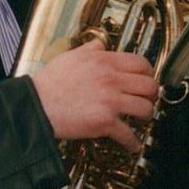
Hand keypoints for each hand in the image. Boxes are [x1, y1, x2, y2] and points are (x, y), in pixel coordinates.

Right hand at [31, 39, 158, 151]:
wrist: (35, 105)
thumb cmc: (49, 83)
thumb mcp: (70, 56)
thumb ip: (90, 49)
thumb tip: (99, 44)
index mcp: (104, 61)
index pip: (141, 63)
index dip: (148, 72)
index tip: (147, 78)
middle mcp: (111, 79)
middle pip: (149, 85)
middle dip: (152, 94)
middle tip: (149, 98)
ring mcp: (110, 101)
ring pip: (145, 108)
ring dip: (146, 115)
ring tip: (141, 118)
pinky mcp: (105, 122)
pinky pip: (129, 134)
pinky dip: (133, 142)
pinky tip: (132, 144)